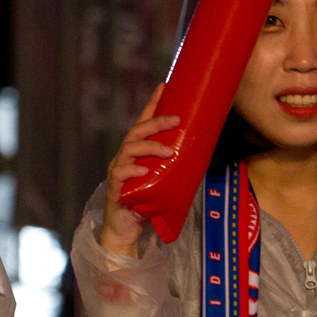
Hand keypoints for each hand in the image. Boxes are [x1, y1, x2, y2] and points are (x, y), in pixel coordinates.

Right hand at [99, 85, 176, 257]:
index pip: (143, 123)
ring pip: (129, 149)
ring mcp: (117, 171)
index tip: (164, 86)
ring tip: (169, 151)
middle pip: (136, 132)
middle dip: (155, 122)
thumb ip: (176, 167)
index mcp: (135, 153)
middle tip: (176, 120)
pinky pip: (120, 174)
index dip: (152, 104)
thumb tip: (202, 152)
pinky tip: (144, 171)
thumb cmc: (146, 203)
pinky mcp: (114, 188)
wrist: (127, 230)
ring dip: (150, 147)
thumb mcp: (165, 181)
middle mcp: (124, 158)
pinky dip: (132, 171)